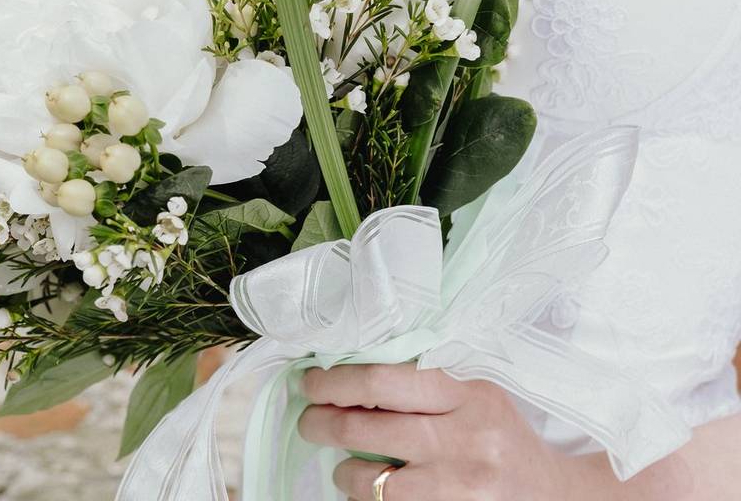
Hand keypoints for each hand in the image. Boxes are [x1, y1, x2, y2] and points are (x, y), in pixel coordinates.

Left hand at [299, 363, 573, 500]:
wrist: (553, 494)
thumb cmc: (503, 437)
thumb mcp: (477, 395)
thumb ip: (426, 383)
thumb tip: (353, 375)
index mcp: (467, 395)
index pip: (383, 380)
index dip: (336, 380)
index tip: (312, 380)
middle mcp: (463, 439)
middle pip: (364, 425)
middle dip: (322, 422)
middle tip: (309, 420)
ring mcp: (456, 485)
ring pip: (369, 478)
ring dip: (343, 470)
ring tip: (343, 463)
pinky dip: (366, 498)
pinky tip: (368, 489)